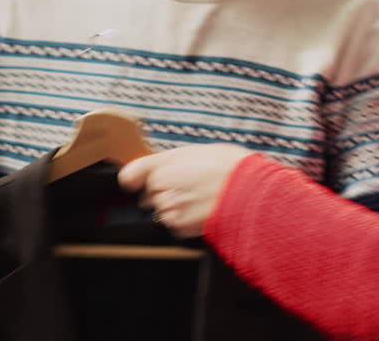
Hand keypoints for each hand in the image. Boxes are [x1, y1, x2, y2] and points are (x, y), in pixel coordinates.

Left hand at [118, 143, 254, 237]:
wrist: (249, 190)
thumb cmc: (228, 166)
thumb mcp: (194, 151)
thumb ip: (167, 161)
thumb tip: (155, 170)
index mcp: (162, 165)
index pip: (129, 175)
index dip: (137, 177)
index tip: (139, 180)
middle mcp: (160, 187)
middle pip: (149, 194)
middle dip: (164, 191)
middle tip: (190, 184)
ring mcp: (168, 209)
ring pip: (162, 210)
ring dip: (175, 206)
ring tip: (200, 197)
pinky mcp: (180, 227)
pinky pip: (175, 224)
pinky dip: (185, 219)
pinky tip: (203, 209)